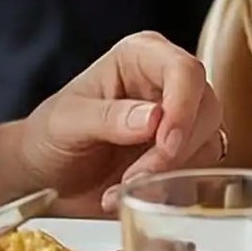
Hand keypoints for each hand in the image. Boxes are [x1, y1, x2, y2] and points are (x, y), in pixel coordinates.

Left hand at [16, 33, 226, 214]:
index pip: (184, 70)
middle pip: (205, 107)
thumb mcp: (66, 123)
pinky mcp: (185, 150)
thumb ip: (106, 117)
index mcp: (142, 55)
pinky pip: (200, 169)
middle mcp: (168, 80)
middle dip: (174, 150)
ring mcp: (181, 116)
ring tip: (122, 189)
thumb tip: (154, 118)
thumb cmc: (49, 136)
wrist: (43, 176)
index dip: (183, 107)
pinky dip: (171, 189)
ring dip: (171, 173)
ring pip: (208, 139)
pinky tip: (135, 195)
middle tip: (133, 178)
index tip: (165, 144)